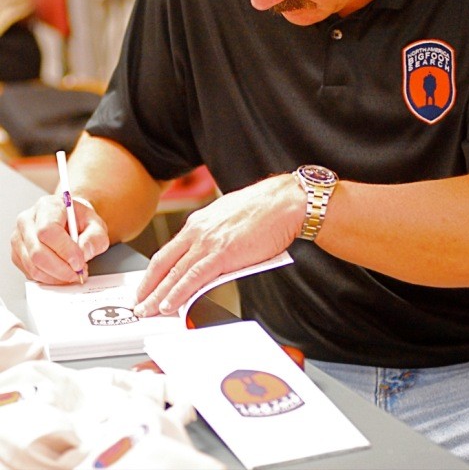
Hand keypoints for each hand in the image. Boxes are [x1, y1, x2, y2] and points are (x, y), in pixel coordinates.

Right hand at [11, 194, 109, 283]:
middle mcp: (27, 220)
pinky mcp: (17, 254)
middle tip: (79, 273)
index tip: (79, 262)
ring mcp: (19, 238)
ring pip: (33, 266)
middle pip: (37, 252)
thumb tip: (84, 251)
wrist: (69, 221)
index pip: (48, 230)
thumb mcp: (96, 225)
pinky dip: (49, 279)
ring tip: (73, 273)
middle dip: (61, 269)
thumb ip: (95, 238)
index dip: (64, 249)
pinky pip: (30, 273)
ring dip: (56, 276)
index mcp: (47, 206)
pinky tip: (62, 273)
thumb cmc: (79, 221)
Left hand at [134, 173, 303, 316]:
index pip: (168, 251)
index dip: (154, 272)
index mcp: (198, 223)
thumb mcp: (227, 218)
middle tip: (138, 304)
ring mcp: (208, 243)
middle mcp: (198, 231)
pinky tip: (169, 305)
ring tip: (147, 311)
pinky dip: (178, 293)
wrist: (283, 203)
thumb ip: (214, 238)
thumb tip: (208, 259)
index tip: (147, 286)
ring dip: (158, 296)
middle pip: (164, 263)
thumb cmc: (263, 209)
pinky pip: (194, 278)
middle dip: (148, 287)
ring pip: (175, 273)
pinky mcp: (222, 254)